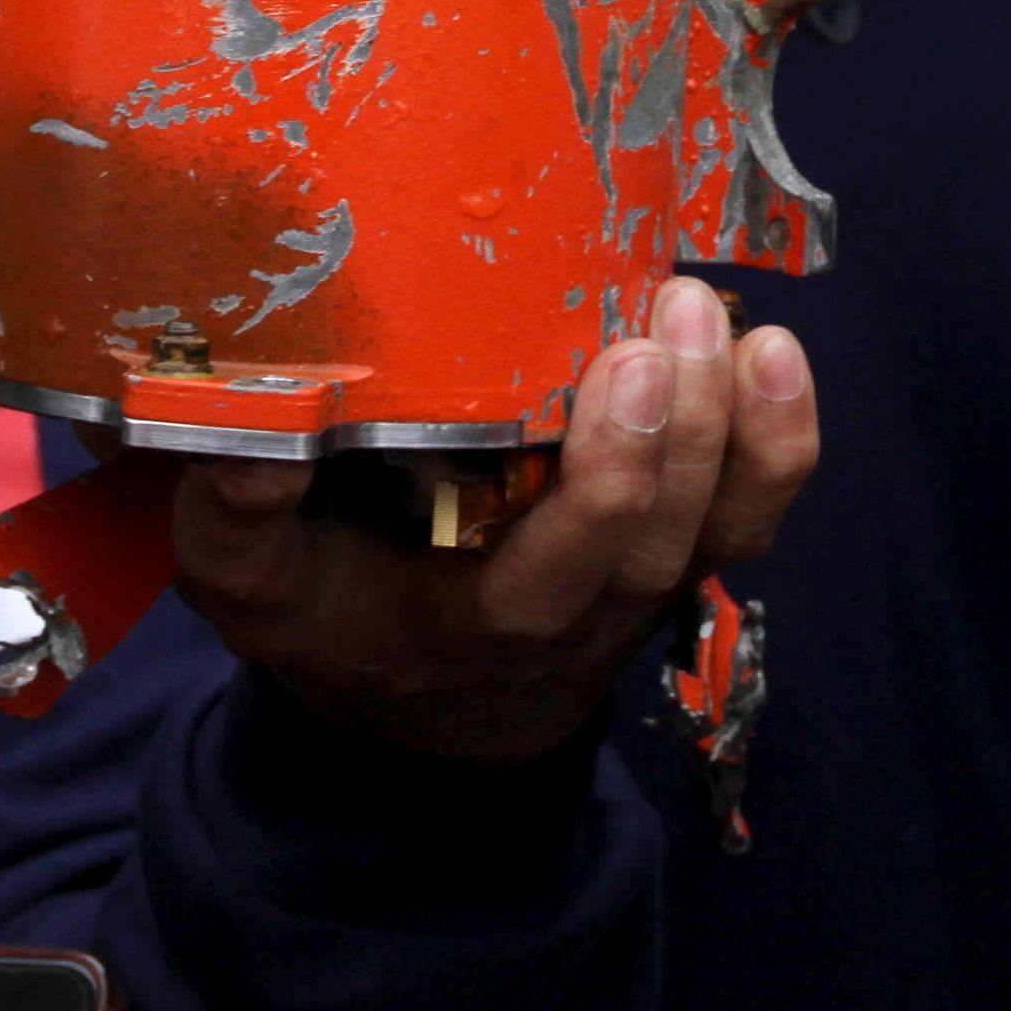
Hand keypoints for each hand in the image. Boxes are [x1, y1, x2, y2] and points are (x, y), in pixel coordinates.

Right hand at [166, 278, 817, 765]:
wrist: (421, 700)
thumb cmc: (330, 611)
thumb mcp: (250, 587)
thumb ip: (232, 521)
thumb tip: (238, 432)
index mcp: (467, 627)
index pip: (555, 581)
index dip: (607, 490)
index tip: (618, 370)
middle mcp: (573, 616)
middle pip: (656, 543)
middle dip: (679, 427)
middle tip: (668, 309)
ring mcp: (637, 584)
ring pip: (720, 527)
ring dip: (735, 423)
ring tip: (711, 312)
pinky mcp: (676, 544)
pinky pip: (751, 511)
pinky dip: (778, 439)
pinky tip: (772, 350)